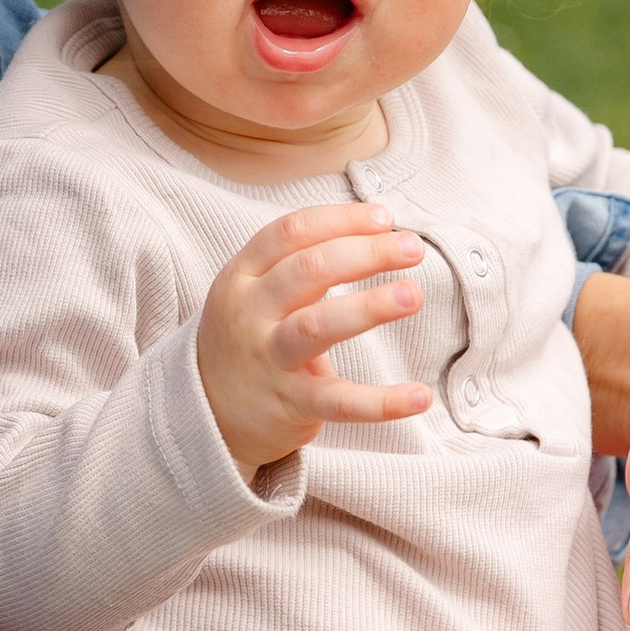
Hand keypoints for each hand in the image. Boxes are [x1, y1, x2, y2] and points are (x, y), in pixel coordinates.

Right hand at [196, 201, 430, 479]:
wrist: (209, 412)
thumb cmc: (250, 338)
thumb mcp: (255, 291)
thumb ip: (303, 261)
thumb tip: (378, 229)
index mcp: (242, 276)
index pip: (291, 232)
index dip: (341, 219)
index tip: (385, 218)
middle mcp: (251, 313)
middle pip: (308, 270)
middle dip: (366, 252)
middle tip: (412, 248)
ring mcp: (269, 359)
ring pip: (319, 326)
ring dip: (370, 307)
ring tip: (413, 294)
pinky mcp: (291, 404)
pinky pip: (339, 402)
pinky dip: (382, 402)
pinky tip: (420, 396)